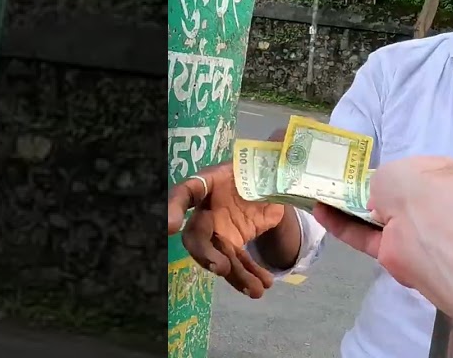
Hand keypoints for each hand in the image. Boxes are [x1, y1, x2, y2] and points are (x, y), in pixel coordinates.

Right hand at [167, 161, 286, 297]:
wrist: (271, 178)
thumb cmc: (260, 165)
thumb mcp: (264, 162)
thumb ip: (267, 172)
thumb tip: (282, 169)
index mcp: (208, 182)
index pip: (185, 192)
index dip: (173, 207)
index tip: (171, 225)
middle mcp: (207, 209)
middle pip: (196, 236)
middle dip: (205, 255)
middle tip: (221, 269)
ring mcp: (220, 229)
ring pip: (220, 256)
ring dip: (236, 275)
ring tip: (255, 290)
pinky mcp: (234, 242)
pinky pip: (239, 261)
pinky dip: (250, 274)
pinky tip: (263, 285)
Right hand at [313, 155, 452, 289]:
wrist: (429, 227)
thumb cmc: (418, 185)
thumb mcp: (395, 168)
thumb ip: (384, 181)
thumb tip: (379, 201)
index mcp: (438, 177)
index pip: (413, 174)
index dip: (392, 173)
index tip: (367, 171)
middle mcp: (428, 205)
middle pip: (395, 200)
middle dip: (373, 193)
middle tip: (339, 184)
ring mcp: (411, 232)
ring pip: (376, 220)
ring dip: (349, 209)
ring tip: (320, 195)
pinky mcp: (392, 254)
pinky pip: (363, 236)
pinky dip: (340, 225)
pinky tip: (319, 211)